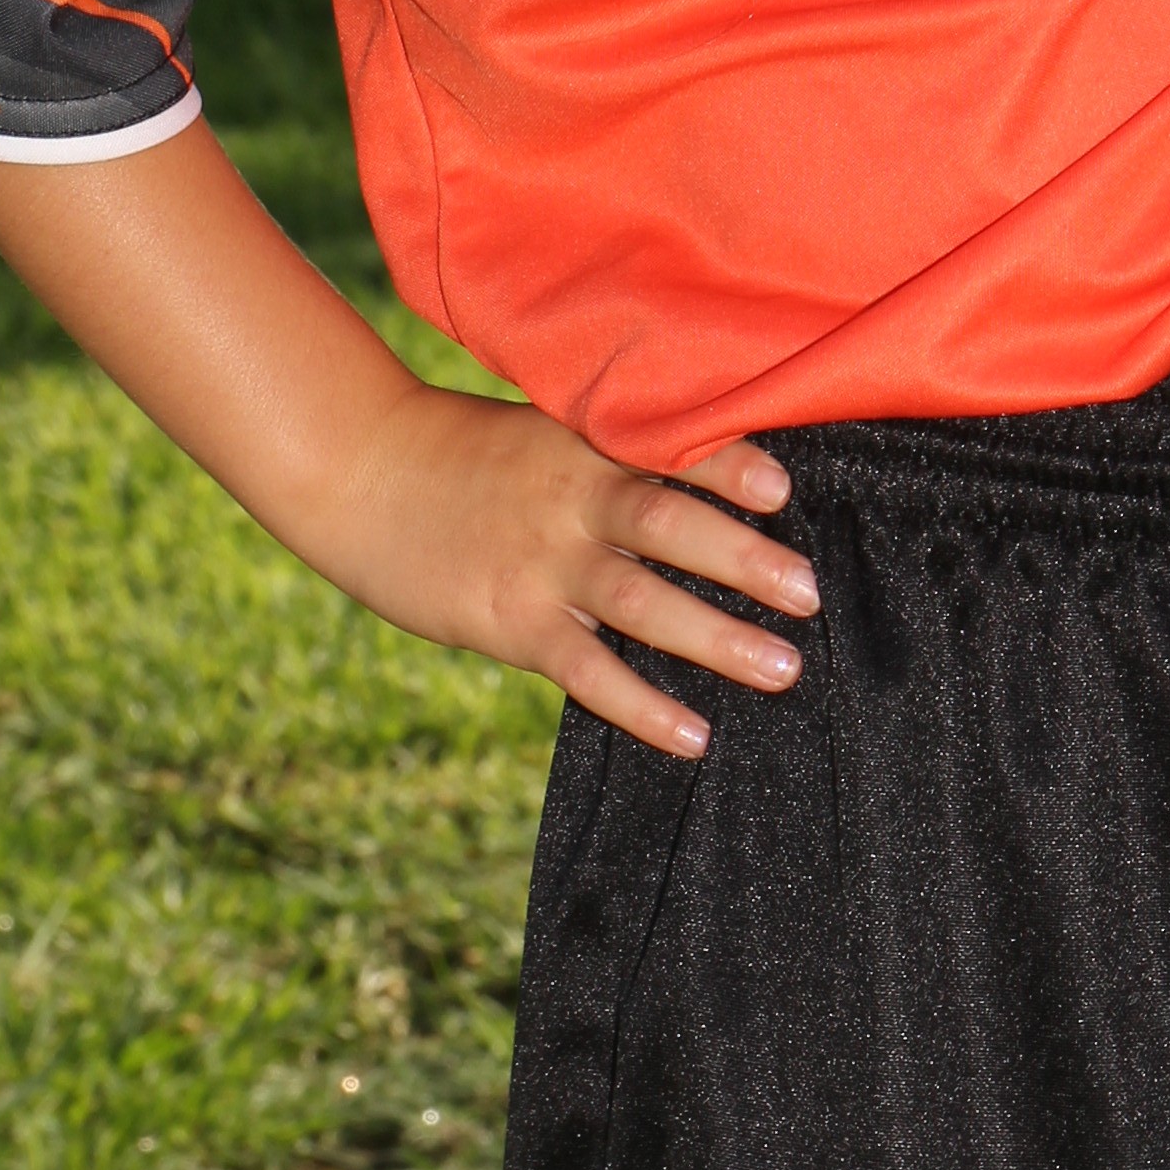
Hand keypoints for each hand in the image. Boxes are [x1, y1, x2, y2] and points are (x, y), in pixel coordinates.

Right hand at [326, 379, 816, 758]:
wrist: (359, 471)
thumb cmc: (460, 454)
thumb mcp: (541, 434)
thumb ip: (611, 458)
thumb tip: (701, 489)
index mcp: (585, 446)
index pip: (670, 452)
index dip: (729, 468)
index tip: (786, 488)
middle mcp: (572, 499)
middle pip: (670, 525)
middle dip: (745, 561)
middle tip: (810, 595)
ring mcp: (541, 563)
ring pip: (642, 601)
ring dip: (716, 638)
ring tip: (783, 668)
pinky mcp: (511, 621)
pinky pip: (588, 671)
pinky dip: (643, 705)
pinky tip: (693, 734)